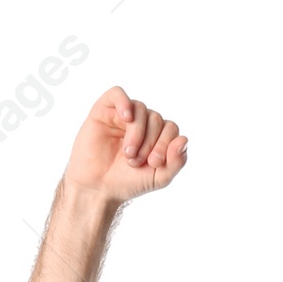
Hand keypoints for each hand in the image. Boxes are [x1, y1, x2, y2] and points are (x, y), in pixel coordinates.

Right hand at [64, 85, 187, 202]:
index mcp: (157, 135)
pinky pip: (117, 94)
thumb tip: (184, 139)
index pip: (171, 128)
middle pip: (157, 118)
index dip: (165, 144)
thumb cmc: (128, 182)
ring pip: (140, 109)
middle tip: (135, 162)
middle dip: (150, 142)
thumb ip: (177, 161)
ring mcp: (122, 115)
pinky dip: (124, 102)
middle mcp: (142, 122)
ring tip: (128, 154)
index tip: (153, 163)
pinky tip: (126, 118)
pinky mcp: (104, 110)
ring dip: (137, 133)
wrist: (98, 187)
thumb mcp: (159, 177)